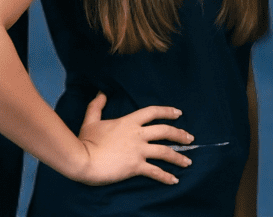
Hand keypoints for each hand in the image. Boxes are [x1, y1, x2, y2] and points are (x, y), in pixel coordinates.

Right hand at [72, 92, 194, 185]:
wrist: (82, 159)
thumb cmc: (85, 141)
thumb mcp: (91, 120)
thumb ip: (97, 106)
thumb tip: (101, 93)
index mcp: (129, 122)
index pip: (152, 112)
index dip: (167, 112)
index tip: (178, 113)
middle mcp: (137, 135)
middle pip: (165, 132)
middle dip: (180, 134)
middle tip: (190, 138)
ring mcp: (138, 151)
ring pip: (165, 152)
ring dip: (179, 157)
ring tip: (188, 161)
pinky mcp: (136, 166)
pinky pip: (155, 172)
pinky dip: (166, 176)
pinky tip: (174, 180)